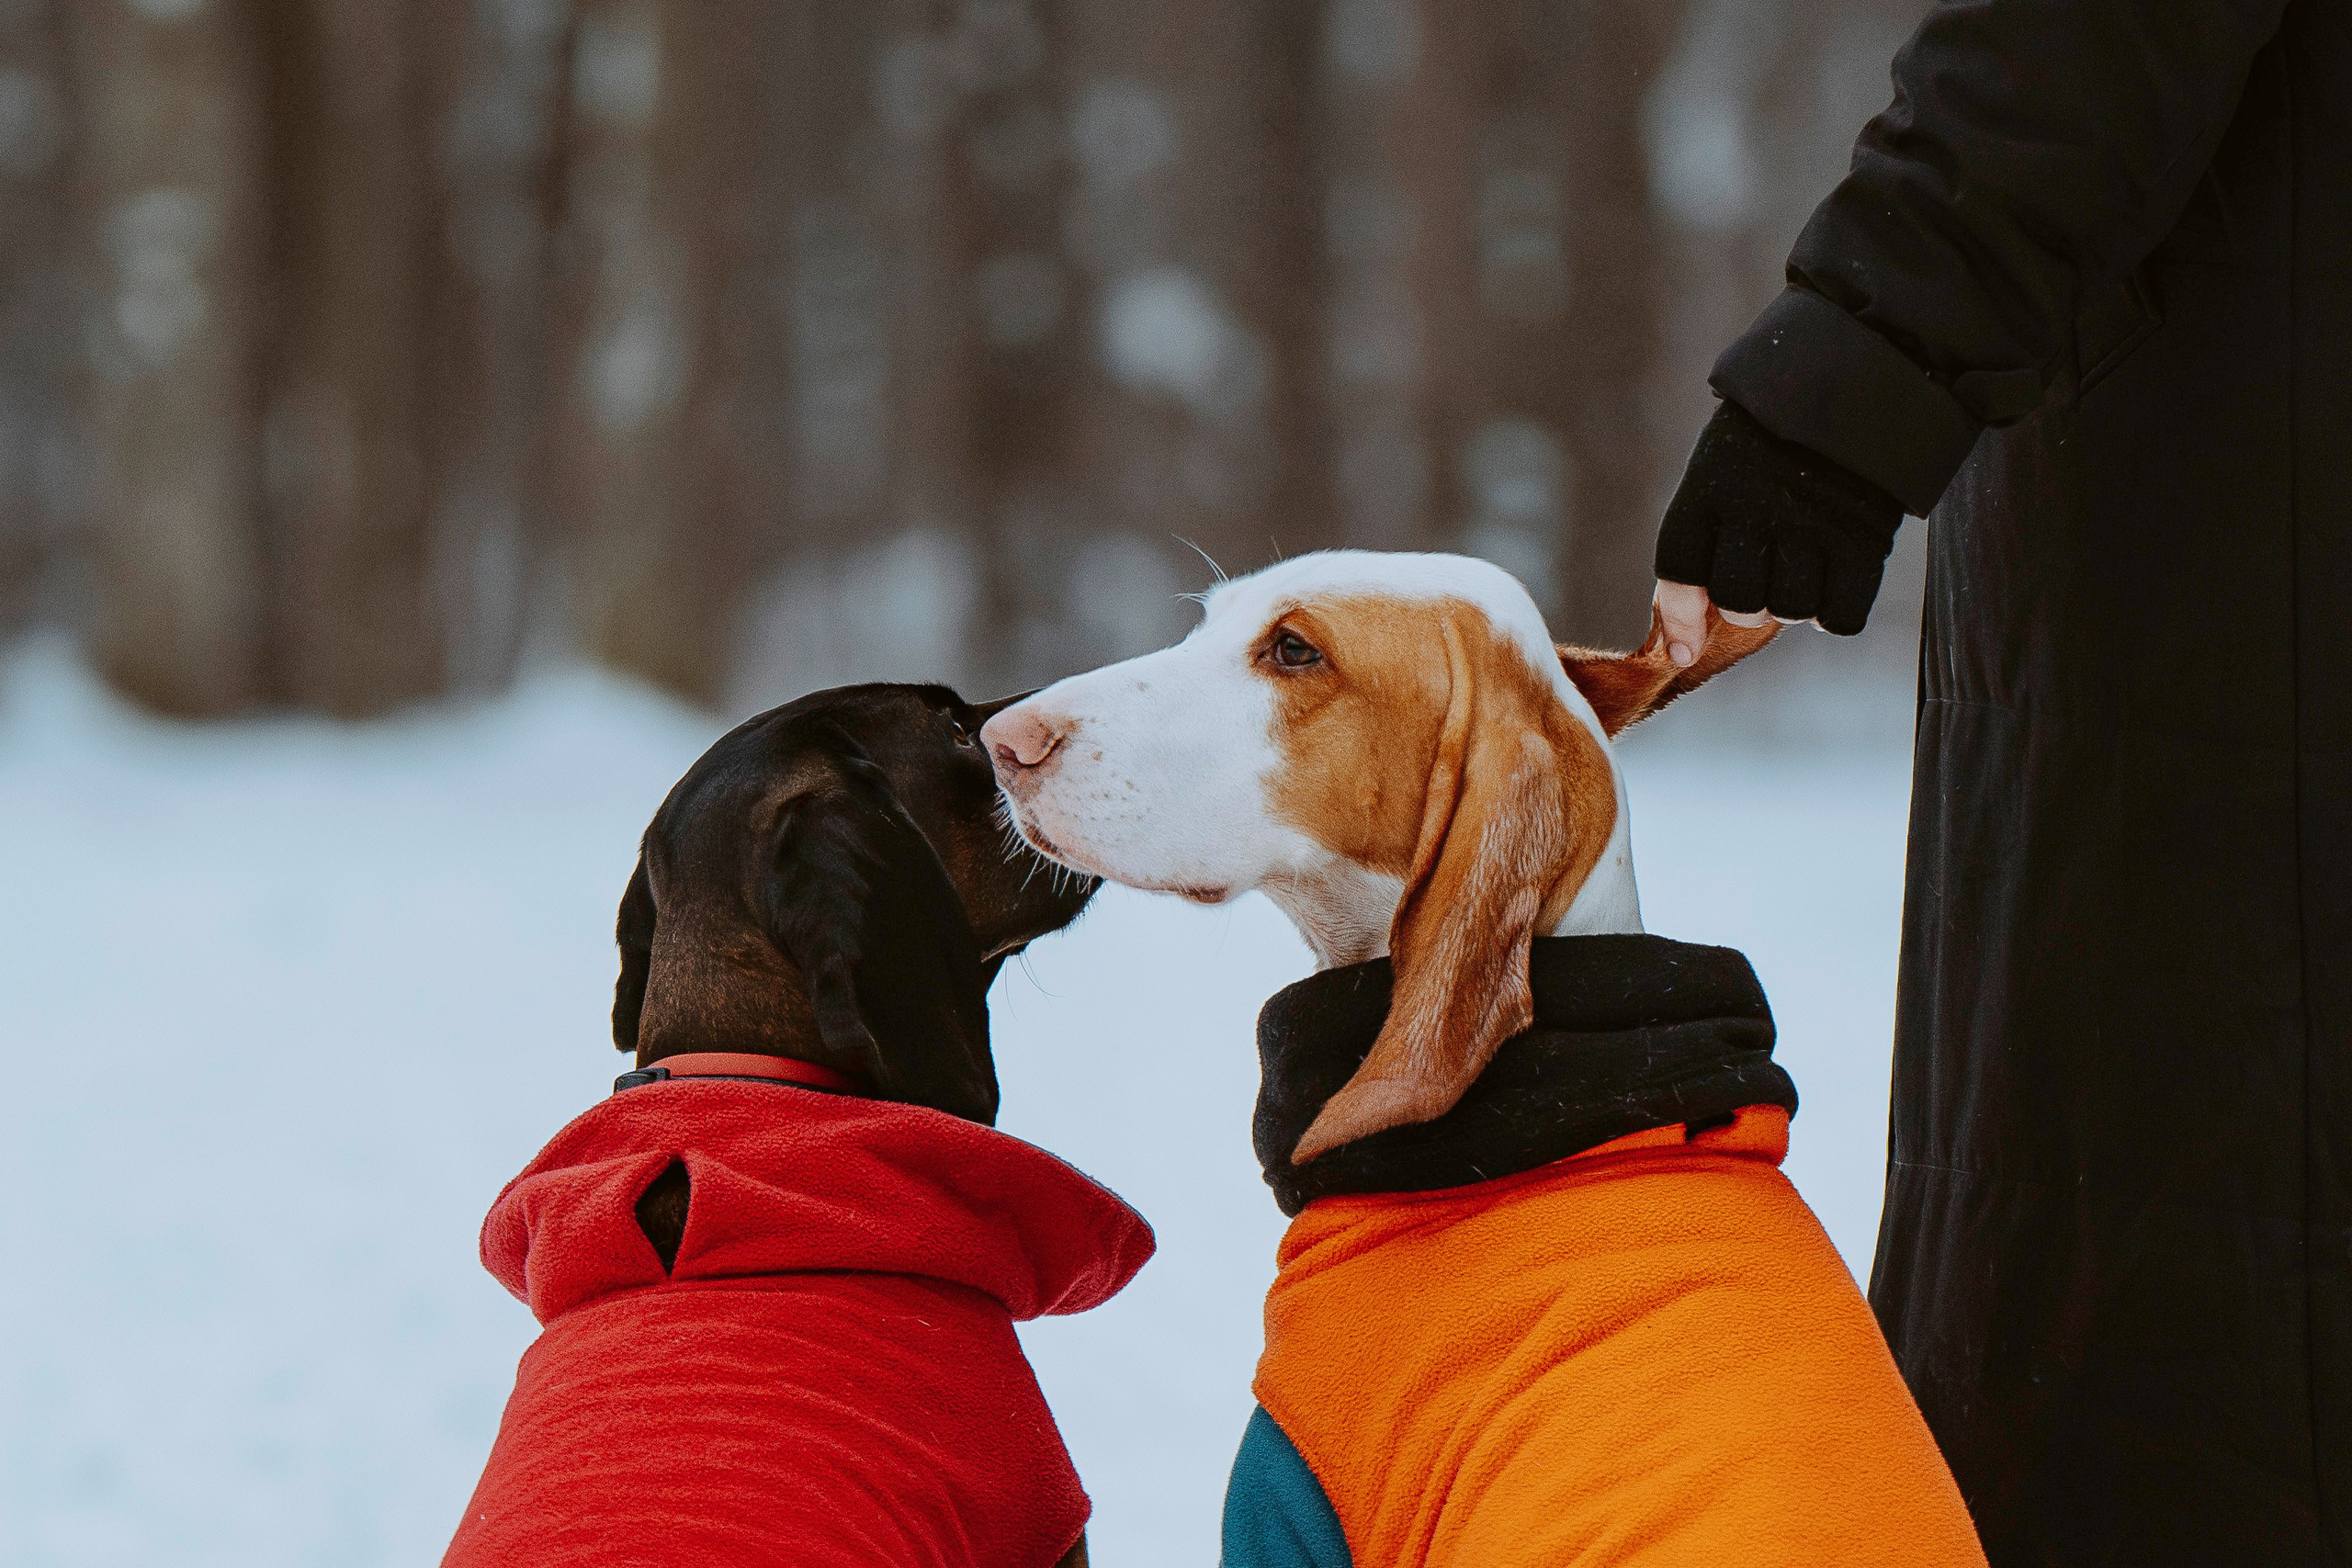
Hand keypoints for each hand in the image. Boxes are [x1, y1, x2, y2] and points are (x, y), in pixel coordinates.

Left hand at [1653, 399, 1904, 662]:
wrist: (1868, 377)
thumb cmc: (1779, 435)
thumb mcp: (1725, 464)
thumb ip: (1706, 532)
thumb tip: (1689, 624)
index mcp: (1710, 486)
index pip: (1679, 569)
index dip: (1679, 619)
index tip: (1684, 653)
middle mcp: (1756, 508)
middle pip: (1737, 600)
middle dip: (1746, 607)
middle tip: (1765, 580)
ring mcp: (1812, 524)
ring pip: (1788, 609)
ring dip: (1793, 604)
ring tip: (1804, 567)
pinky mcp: (1865, 538)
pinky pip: (1841, 616)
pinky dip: (1836, 614)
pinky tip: (1837, 582)